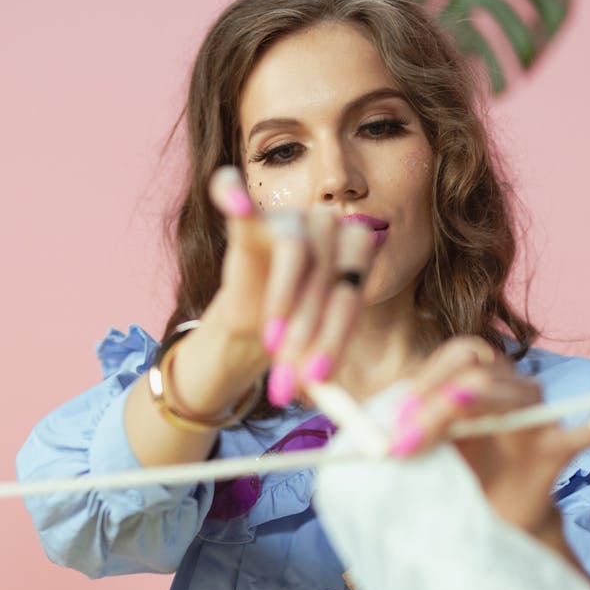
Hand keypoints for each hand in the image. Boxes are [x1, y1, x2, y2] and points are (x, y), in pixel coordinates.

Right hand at [206, 167, 374, 407]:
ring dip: (285, 301)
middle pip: (327, 275)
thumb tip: (323, 394)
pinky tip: (233, 195)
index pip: (351, 292)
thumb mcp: (312, 350)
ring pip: (296, 252)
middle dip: (309, 331)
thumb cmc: (296, 327)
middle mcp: (329, 226)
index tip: (318, 377)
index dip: (336, 337)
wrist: (256, 314)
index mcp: (356, 251)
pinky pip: (242, 206)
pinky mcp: (250, 221)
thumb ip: (320, 365)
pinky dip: (233, 196)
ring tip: (272, 342)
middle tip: (292, 375)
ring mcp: (290, 219)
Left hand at [388, 337, 589, 538]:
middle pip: (479, 375)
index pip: (462, 354)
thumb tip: (371, 428)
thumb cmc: (455, 477)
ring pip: (516, 395)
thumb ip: (408, 429)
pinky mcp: (556, 452)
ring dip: (461, 417)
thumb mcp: (424, 448)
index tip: (395, 419)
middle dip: (433, 405)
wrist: (490, 521)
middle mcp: (512, 390)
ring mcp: (538, 418)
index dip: (427, 379)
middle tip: (398, 443)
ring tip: (415, 447)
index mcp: (482, 378)